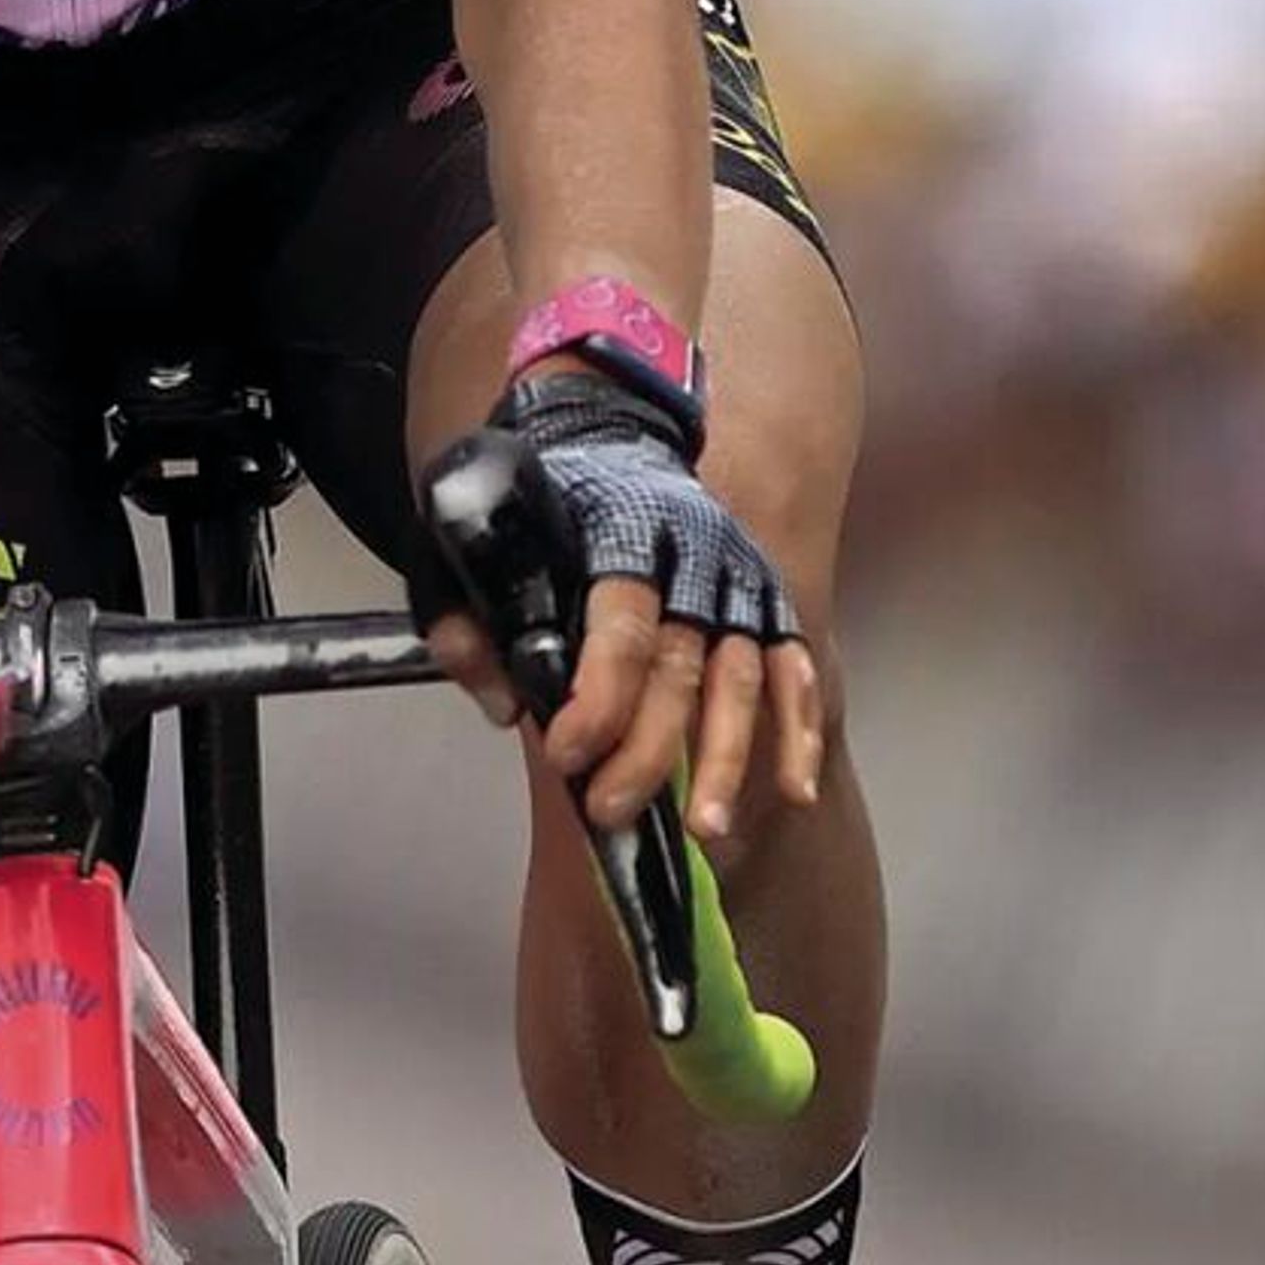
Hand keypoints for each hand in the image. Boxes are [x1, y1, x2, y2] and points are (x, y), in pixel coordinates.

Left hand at [423, 367, 823, 850]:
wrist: (606, 433)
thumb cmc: (537, 499)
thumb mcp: (472, 530)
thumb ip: (467, 614)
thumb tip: (502, 701)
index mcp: (620, 529)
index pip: (622, 624)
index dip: (598, 697)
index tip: (566, 754)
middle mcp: (693, 555)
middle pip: (683, 664)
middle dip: (651, 748)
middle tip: (611, 811)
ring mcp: (738, 579)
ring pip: (743, 677)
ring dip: (730, 757)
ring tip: (705, 830)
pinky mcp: (767, 601)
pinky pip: (794, 670)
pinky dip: (798, 730)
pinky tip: (795, 790)